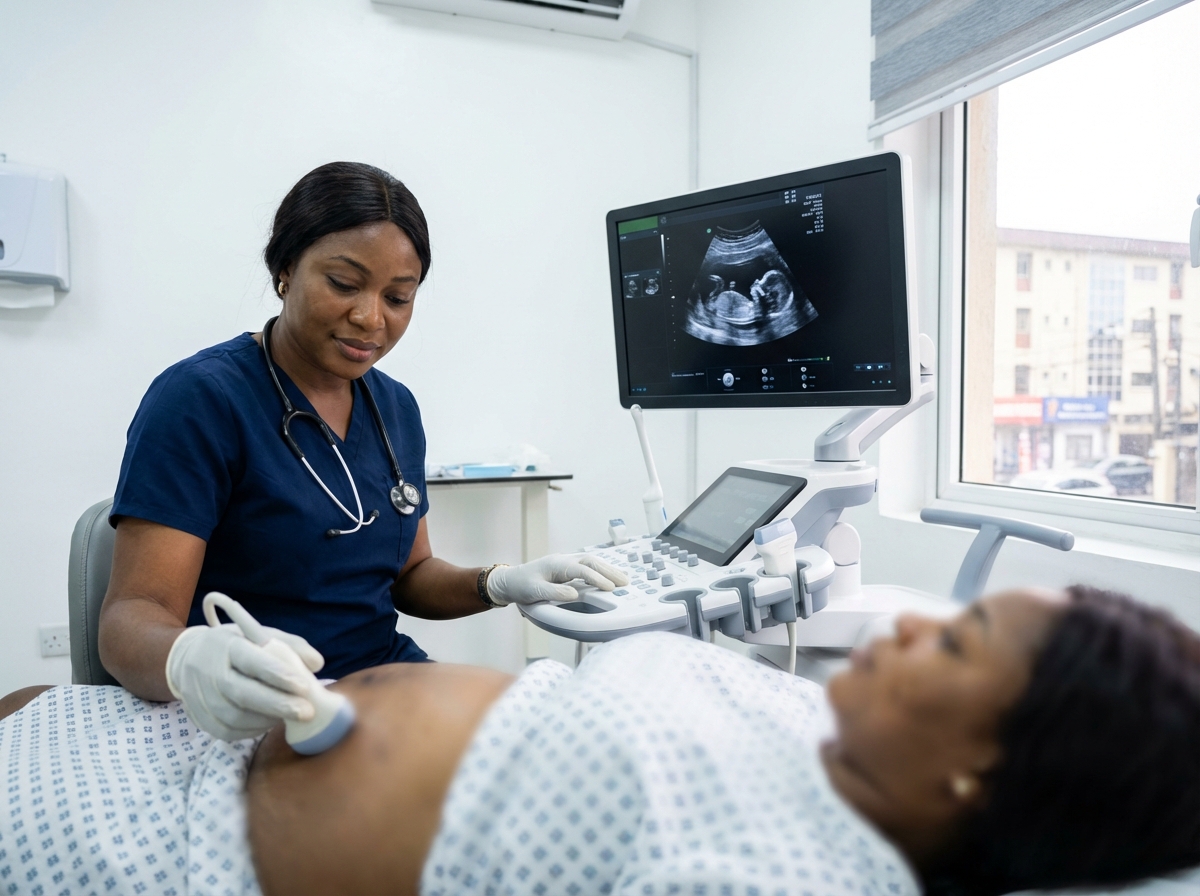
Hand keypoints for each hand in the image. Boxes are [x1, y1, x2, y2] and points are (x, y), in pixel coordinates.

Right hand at [165, 623, 324, 740]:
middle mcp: (210, 672)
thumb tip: (318, 663)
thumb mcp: (260, 635)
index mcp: (228, 646)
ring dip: (268, 719)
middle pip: (243, 694)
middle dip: (278, 704)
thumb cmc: (235, 646)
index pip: (252, 661)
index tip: (305, 686)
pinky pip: (229, 731)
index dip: (278, 674)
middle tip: (308, 712)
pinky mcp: (200, 719)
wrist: (187, 660)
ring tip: (291, 715)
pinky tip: (270, 721)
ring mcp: (202, 698)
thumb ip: (291, 645)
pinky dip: (253, 729)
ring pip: (236, 717)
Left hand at [486, 553, 630, 605]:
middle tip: (625, 582)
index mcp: (557, 564)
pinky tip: (609, 578)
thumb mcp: (535, 591)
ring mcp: (566, 563)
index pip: (582, 569)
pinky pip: (588, 567)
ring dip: (607, 569)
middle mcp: (564, 561)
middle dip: (609, 571)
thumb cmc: (521, 585)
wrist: (510, 581)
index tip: (610, 588)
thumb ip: (554, 593)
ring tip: (623, 580)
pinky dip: (601, 571)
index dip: (597, 578)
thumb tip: (575, 595)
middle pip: (591, 561)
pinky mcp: (567, 569)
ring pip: (591, 562)